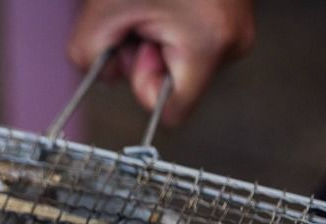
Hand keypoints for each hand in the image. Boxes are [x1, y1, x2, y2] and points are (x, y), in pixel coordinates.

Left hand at [68, 0, 254, 124]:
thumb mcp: (101, 10)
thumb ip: (87, 55)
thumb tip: (99, 73)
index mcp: (207, 45)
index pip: (174, 111)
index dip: (143, 86)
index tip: (136, 49)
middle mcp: (232, 42)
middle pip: (174, 84)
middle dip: (145, 55)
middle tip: (140, 16)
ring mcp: (238, 29)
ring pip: (180, 61)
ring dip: (156, 36)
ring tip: (154, 2)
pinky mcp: (235, 17)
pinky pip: (190, 40)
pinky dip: (170, 24)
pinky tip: (166, 1)